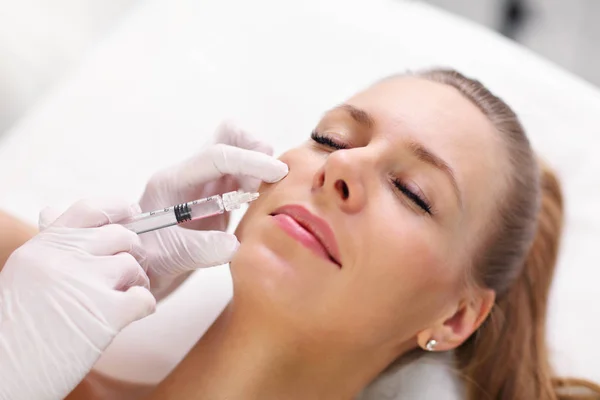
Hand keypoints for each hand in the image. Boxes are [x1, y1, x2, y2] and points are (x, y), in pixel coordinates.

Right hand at [0, 199, 155, 399]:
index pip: (90, 209)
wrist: (4, 373)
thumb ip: (56, 252)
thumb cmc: (16, 329)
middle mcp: (64, 258)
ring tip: (126, 296)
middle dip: (133, 251)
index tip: (132, 212)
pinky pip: (144, 298)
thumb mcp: (26, 275)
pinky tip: (132, 314)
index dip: (117, 207)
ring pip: (133, 265)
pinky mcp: (107, 313)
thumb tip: (81, 227)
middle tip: (130, 270)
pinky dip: (145, 305)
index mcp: (44, 246)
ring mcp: (86, 283)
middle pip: (120, 236)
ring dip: (137, 281)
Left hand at [138, 121, 287, 297]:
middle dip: (255, 149)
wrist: (142, 271)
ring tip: (262, 198)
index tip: (278, 173)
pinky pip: (246, 176)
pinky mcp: (220, 197)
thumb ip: (198, 250)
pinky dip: (261, 183)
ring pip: (240, 152)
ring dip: (260, 168)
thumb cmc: (148, 263)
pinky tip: (260, 206)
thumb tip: (234, 245)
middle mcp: (192, 174)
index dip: (250, 161)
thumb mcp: (167, 259)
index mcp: (174, 181)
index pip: (217, 156)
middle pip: (228, 135)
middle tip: (270, 180)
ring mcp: (207, 184)